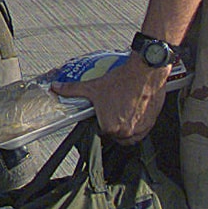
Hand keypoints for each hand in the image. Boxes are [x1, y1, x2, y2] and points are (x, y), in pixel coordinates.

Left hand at [52, 57, 169, 143]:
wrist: (145, 72)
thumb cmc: (121, 80)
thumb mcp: (93, 86)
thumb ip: (72, 90)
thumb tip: (56, 87)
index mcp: (110, 126)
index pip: (102, 131)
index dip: (102, 121)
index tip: (104, 113)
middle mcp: (126, 131)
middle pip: (116, 135)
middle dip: (113, 125)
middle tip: (113, 110)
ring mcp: (140, 129)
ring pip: (130, 136)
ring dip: (126, 128)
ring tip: (123, 112)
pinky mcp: (151, 124)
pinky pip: (142, 132)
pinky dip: (138, 126)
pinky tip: (134, 113)